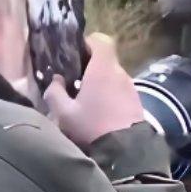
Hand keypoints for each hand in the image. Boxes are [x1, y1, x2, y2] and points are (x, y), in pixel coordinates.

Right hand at [43, 33, 144, 148]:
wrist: (126, 151)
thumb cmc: (92, 127)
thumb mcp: (64, 113)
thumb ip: (54, 93)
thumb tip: (56, 81)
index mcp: (103, 68)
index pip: (100, 40)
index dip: (86, 43)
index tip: (73, 55)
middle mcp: (120, 73)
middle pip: (105, 59)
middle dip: (88, 66)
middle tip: (72, 81)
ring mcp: (131, 87)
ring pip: (112, 75)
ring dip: (99, 82)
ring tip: (84, 100)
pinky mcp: (136, 101)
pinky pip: (120, 89)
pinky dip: (109, 94)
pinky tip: (98, 111)